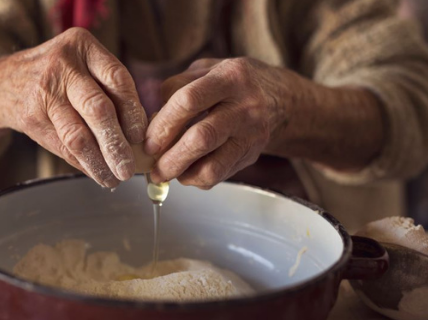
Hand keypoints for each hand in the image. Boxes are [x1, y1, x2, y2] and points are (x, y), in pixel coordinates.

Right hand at [0, 28, 147, 187]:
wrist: (1, 83)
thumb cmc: (57, 76)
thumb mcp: (82, 66)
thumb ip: (109, 89)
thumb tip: (141, 134)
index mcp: (83, 46)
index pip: (118, 79)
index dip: (133, 111)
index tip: (140, 136)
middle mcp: (63, 65)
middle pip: (98, 109)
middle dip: (116, 144)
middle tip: (128, 168)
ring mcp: (44, 91)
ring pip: (78, 135)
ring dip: (99, 161)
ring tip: (114, 178)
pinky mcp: (31, 117)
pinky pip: (63, 147)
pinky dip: (83, 164)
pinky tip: (96, 173)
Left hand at [144, 57, 290, 188]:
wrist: (280, 99)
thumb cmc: (232, 83)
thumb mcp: (206, 70)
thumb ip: (176, 88)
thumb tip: (150, 122)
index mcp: (230, 77)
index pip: (189, 100)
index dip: (163, 124)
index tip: (147, 141)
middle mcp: (245, 106)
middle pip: (201, 138)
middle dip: (171, 157)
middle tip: (152, 167)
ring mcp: (252, 133)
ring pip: (213, 165)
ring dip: (182, 174)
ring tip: (165, 173)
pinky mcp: (252, 154)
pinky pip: (220, 175)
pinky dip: (197, 179)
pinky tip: (186, 172)